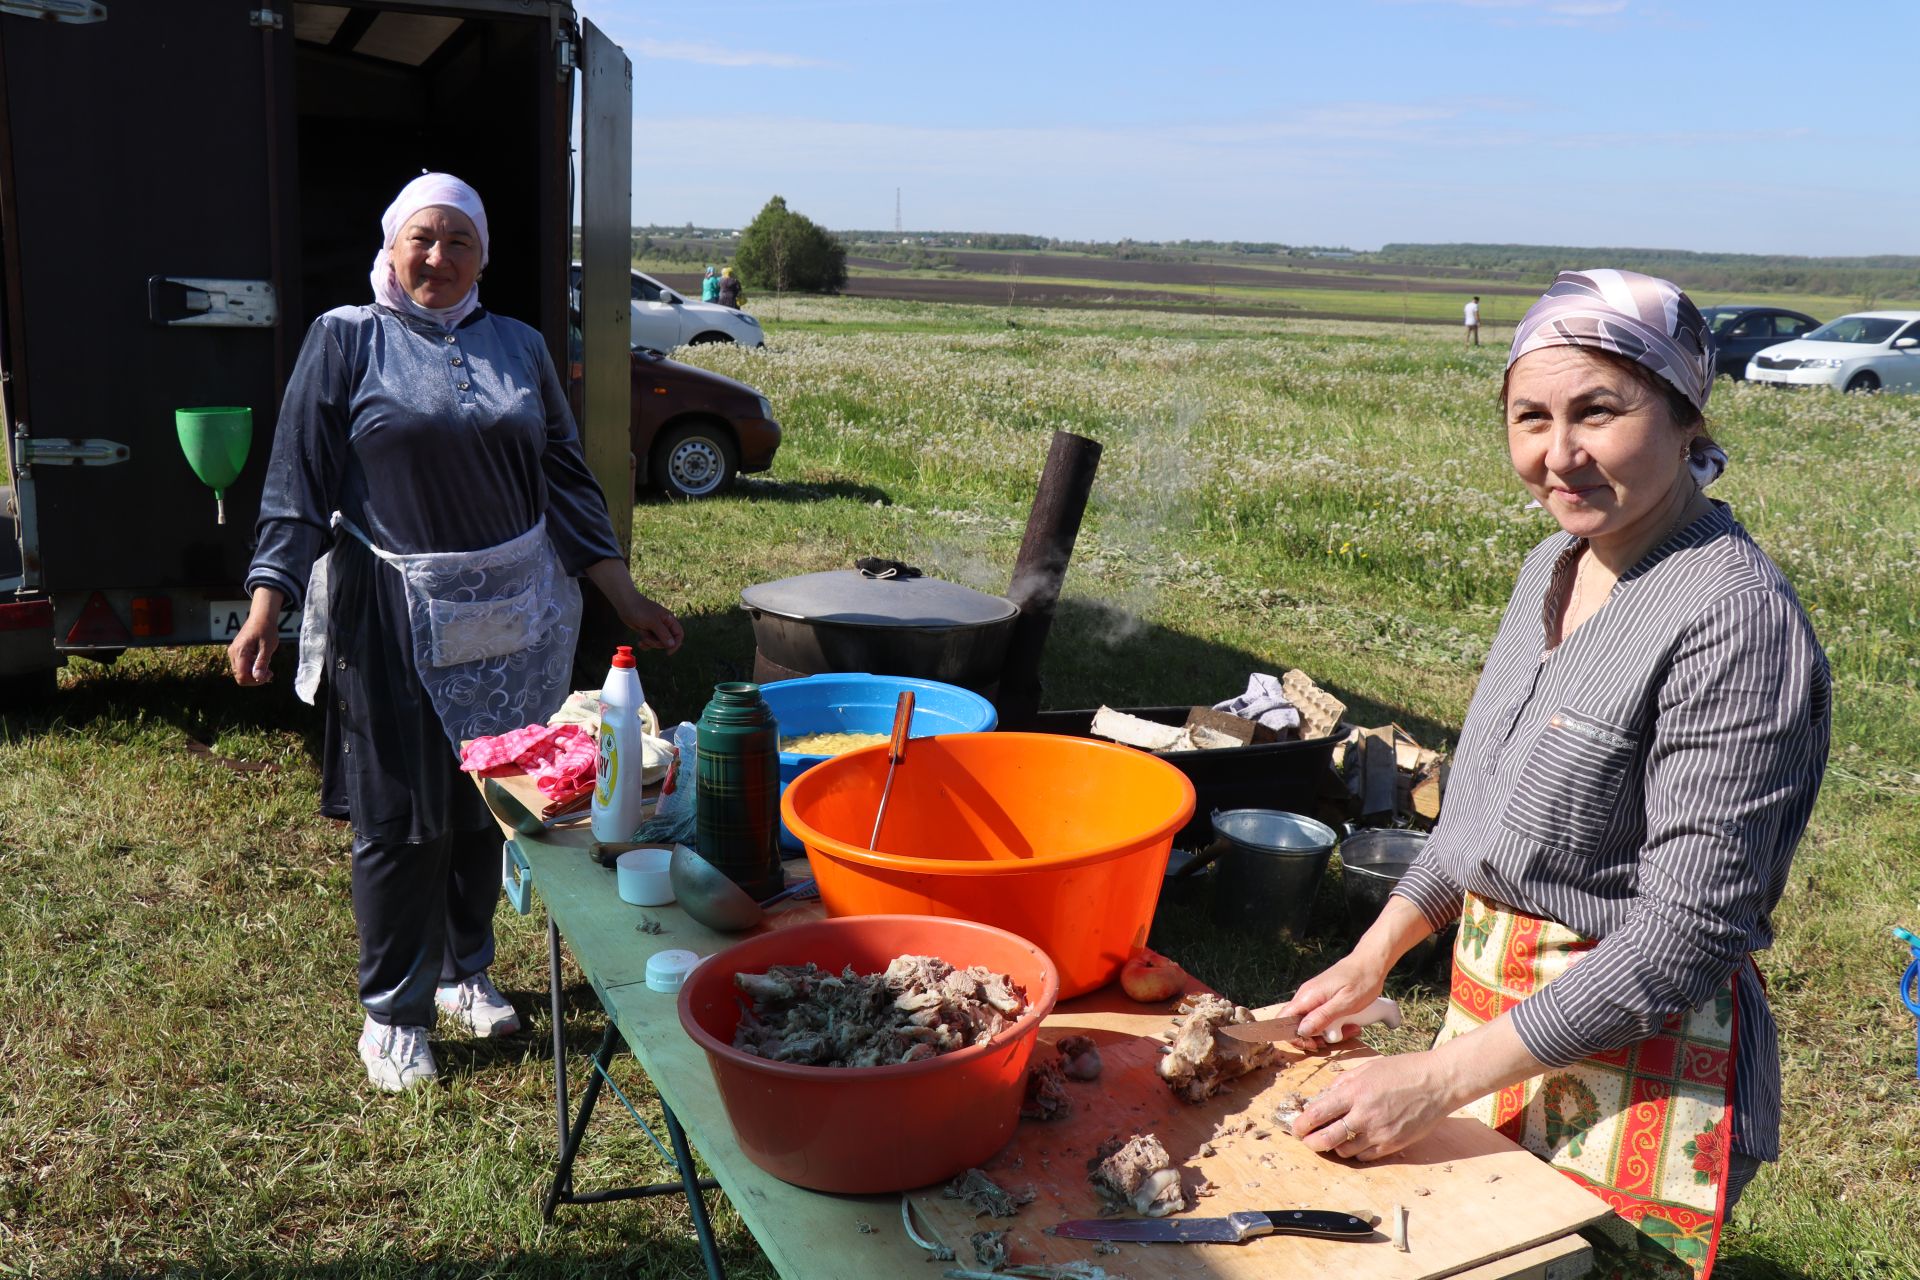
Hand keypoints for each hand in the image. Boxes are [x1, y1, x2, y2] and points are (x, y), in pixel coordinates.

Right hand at [228, 587, 284, 685]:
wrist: (261, 616)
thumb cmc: (266, 629)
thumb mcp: (268, 647)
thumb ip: (262, 663)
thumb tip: (258, 678)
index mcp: (239, 652)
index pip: (241, 676)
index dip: (255, 681)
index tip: (268, 676)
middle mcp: (232, 653)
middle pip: (240, 676)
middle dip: (255, 678)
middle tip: (270, 673)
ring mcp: (233, 652)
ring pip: (241, 672)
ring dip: (253, 673)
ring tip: (267, 667)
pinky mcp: (237, 652)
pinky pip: (242, 666)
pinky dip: (252, 667)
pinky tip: (262, 662)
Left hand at [583, 558, 684, 653]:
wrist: (625, 604)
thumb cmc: (640, 609)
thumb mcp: (653, 622)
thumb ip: (663, 634)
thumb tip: (672, 645)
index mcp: (669, 620)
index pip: (679, 634)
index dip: (676, 644)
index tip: (668, 652)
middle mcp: (664, 625)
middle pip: (667, 641)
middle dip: (657, 643)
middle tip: (647, 639)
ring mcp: (655, 629)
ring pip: (657, 643)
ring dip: (649, 643)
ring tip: (641, 637)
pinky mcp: (646, 631)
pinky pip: (649, 642)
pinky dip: (645, 644)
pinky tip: (639, 643)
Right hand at [1281, 950, 1388, 1041]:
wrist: (1372, 962)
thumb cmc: (1362, 980)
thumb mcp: (1345, 1003)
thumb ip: (1322, 1016)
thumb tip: (1301, 1030)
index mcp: (1308, 996)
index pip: (1283, 1019)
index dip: (1294, 1036)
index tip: (1314, 1044)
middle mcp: (1307, 996)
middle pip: (1297, 1024)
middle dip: (1315, 1037)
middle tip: (1336, 1039)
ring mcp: (1315, 996)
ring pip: (1312, 1022)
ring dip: (1328, 1032)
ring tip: (1350, 1029)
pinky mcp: (1324, 998)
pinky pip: (1322, 1016)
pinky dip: (1334, 1024)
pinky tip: (1350, 1023)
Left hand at [1292, 1051, 1457, 1161]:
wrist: (1438, 1082)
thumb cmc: (1403, 1070)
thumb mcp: (1367, 1068)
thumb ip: (1342, 1083)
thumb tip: (1323, 1097)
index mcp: (1354, 1091)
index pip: (1317, 1114)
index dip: (1302, 1124)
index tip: (1295, 1128)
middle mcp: (1364, 1114)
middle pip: (1326, 1138)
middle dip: (1311, 1142)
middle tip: (1307, 1141)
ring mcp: (1379, 1132)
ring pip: (1344, 1151)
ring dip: (1334, 1148)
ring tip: (1333, 1140)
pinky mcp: (1392, 1145)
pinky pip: (1364, 1156)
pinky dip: (1355, 1152)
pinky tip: (1355, 1143)